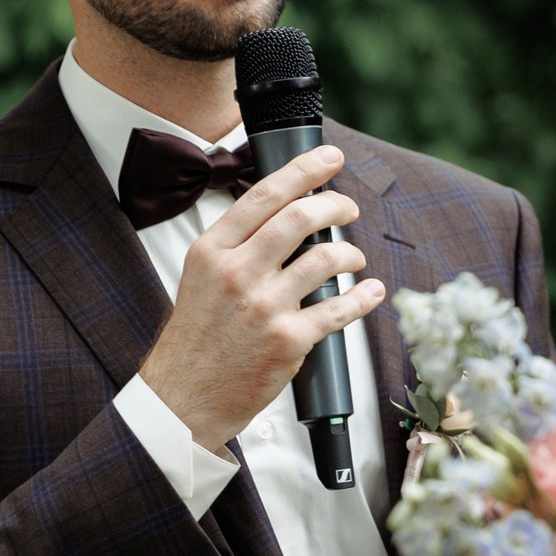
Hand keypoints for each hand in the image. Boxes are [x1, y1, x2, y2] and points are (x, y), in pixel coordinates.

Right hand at [135, 145, 384, 452]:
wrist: (184, 397)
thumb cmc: (197, 338)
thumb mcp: (201, 278)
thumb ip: (238, 246)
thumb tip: (288, 214)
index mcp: (212, 251)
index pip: (264, 195)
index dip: (304, 170)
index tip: (329, 158)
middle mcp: (236, 273)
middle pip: (299, 218)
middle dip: (335, 205)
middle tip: (348, 208)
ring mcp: (263, 307)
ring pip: (325, 259)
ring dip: (350, 253)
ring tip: (353, 258)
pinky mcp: (288, 340)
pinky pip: (339, 309)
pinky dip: (363, 297)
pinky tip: (371, 291)